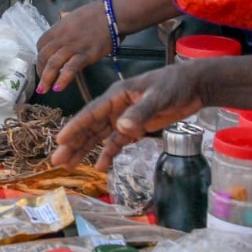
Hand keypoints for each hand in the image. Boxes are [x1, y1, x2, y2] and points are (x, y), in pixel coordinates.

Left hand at [36, 5, 111, 94]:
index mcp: (57, 28)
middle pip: (43, 56)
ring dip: (46, 79)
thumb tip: (61, 35)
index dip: (40, 57)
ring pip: (53, 64)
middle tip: (41, 82)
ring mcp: (73, 47)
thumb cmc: (95, 14)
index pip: (41, 44)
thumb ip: (64, 27)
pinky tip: (58, 88)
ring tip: (43, 90)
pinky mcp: (86, 55)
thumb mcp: (72, 17)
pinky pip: (70, 69)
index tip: (42, 65)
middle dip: (40, 71)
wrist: (112, 14)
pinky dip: (62, 79)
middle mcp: (62, 38)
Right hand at [50, 61, 211, 167]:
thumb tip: (121, 128)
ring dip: (85, 150)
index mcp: (116, 96)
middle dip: (73, 144)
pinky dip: (108, 153)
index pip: (91, 113)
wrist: (193, 86)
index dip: (75, 127)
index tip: (60, 140)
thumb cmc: (174, 85)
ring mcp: (124, 118)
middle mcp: (115, 108)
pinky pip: (117, 142)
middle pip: (90, 128)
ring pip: (99, 137)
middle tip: (57, 160)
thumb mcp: (158, 97)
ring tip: (69, 165)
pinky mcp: (135, 128)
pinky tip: (101, 166)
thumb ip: (140, 112)